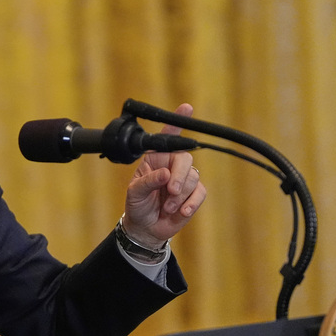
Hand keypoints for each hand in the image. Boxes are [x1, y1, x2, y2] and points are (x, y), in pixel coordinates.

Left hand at [123, 103, 205, 247]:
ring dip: (180, 194)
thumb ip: (148, 181)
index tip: (186, 108)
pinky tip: (181, 211)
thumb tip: (166, 174)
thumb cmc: (137, 205)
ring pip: (193, 177)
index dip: (177, 121)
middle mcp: (172, 164)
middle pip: (185, 157)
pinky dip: (191, 203)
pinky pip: (200, 192)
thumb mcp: (135, 192)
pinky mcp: (193, 194)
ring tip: (167, 207)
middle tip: (171, 190)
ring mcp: (184, 179)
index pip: (166, 137)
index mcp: (155, 158)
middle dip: (179, 175)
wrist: (145, 228)